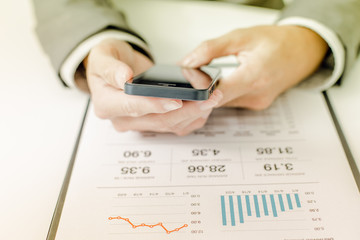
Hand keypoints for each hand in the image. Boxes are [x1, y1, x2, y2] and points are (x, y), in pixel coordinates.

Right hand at [84, 39, 222, 134]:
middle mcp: (122, 119)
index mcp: (106, 104)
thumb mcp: (103, 56)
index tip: (176, 101)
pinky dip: (192, 118)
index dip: (155, 105)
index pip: (132, 107)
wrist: (117, 66)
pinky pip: (175, 126)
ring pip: (170, 125)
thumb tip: (124, 78)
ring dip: (194, 114)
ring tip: (213, 98)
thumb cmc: (109, 60)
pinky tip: (205, 106)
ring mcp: (139, 124)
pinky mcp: (153, 123)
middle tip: (208, 98)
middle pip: (157, 120)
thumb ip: (111, 68)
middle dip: (186, 110)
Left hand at [181, 25, 327, 108]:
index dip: (198, 90)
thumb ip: (211, 49)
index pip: (219, 93)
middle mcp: (257, 95)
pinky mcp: (255, 105)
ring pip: (222, 103)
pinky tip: (218, 83)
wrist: (303, 51)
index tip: (184, 82)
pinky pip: (231, 102)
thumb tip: (187, 62)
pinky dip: (221, 94)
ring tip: (202, 78)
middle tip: (187, 80)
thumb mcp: (242, 36)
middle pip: (217, 101)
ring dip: (209, 93)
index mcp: (256, 76)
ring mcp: (256, 103)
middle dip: (199, 92)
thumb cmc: (278, 42)